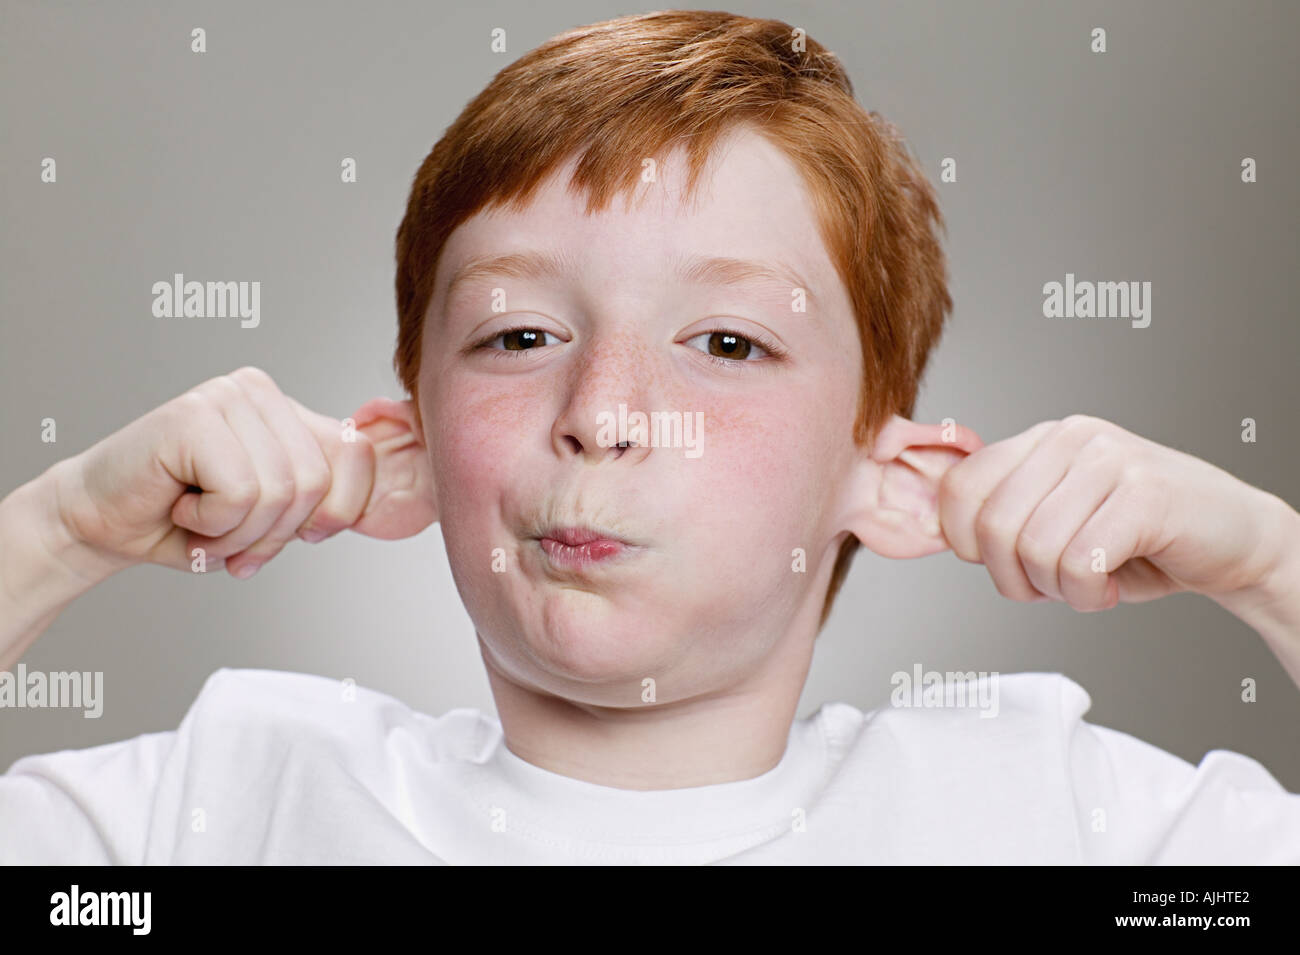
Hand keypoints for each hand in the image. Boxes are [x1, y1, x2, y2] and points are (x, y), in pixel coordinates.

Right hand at [53, 366, 435, 578]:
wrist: (100, 523)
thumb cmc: (183, 520)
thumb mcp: (273, 513)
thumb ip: (322, 499)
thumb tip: (392, 500)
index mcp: (286, 410)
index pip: (358, 456)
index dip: (336, 514)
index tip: (297, 536)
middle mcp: (260, 392)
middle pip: (318, 483)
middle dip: (275, 532)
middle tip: (229, 537)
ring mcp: (228, 397)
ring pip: (282, 492)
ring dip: (238, 532)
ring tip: (200, 520)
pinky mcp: (196, 415)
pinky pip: (241, 493)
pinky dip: (211, 523)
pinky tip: (180, 506)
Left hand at [934, 415, 1293, 610]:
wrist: (1236, 540)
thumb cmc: (1141, 538)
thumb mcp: (1059, 519)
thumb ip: (1007, 516)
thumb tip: (943, 535)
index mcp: (1041, 441)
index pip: (959, 488)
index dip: (964, 543)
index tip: (1001, 564)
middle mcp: (1071, 439)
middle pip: (991, 526)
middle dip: (1013, 578)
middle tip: (1050, 588)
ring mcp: (1109, 460)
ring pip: (1036, 547)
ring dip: (1057, 589)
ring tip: (1088, 584)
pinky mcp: (1144, 492)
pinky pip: (1080, 561)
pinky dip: (1088, 592)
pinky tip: (1111, 585)